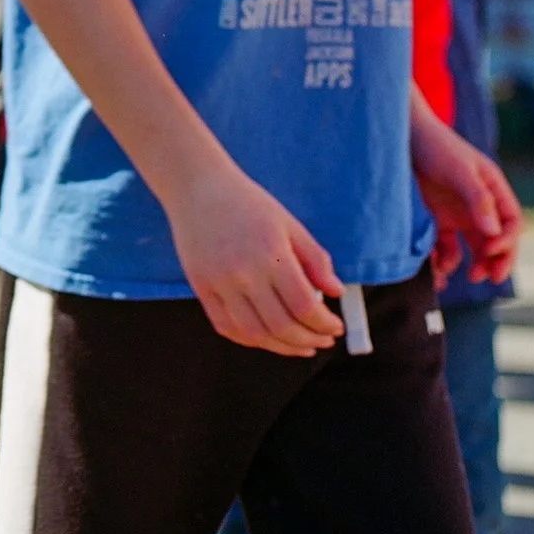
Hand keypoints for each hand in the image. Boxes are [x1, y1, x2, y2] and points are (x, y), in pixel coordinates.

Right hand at [166, 157, 344, 355]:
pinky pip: (226, 326)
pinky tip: (267, 338)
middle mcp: (243, 271)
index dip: (324, 324)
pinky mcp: (200, 286)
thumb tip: (337, 293)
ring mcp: (218, 281)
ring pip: (254, 333)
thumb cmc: (248, 203)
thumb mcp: (289, 224)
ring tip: (300, 345)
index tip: (336, 327)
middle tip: (323, 340)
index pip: (304, 305)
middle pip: (281, 325)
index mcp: (271, 252)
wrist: (196, 186)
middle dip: (309, 340)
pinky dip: (250, 340)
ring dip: (283, 347)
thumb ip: (316, 260)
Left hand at [413, 103, 520, 288]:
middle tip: (487, 277)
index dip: (507, 241)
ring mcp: (458, 213)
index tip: (491, 251)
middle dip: (496, 261)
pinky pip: (448, 247)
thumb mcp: (459, 170)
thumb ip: (478, 199)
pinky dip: (447, 260)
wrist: (401, 136)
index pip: (511, 223)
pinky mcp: (437, 220)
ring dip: (475, 264)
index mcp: (494, 190)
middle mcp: (480, 205)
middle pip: (497, 241)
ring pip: (475, 248)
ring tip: (468, 275)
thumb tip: (494, 234)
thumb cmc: (435, 146)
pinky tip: (440, 267)